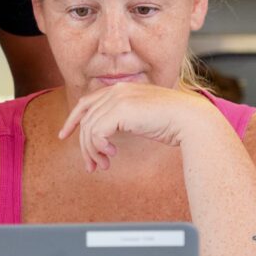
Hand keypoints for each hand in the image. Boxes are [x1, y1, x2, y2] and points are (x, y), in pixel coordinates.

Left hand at [57, 83, 192, 172]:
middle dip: (84, 145)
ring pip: (89, 128)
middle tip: (91, 166)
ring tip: (103, 165)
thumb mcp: (141, 118)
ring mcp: (118, 99)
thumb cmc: (171, 122)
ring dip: (93, 152)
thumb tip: (105, 136)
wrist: (190, 119)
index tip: (64, 135)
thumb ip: (123, 119)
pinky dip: (99, 148)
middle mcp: (117, 90)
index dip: (73, 119)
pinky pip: (96, 133)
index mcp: (121, 89)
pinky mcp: (120, 111)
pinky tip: (112, 155)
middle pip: (85, 119)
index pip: (86, 102)